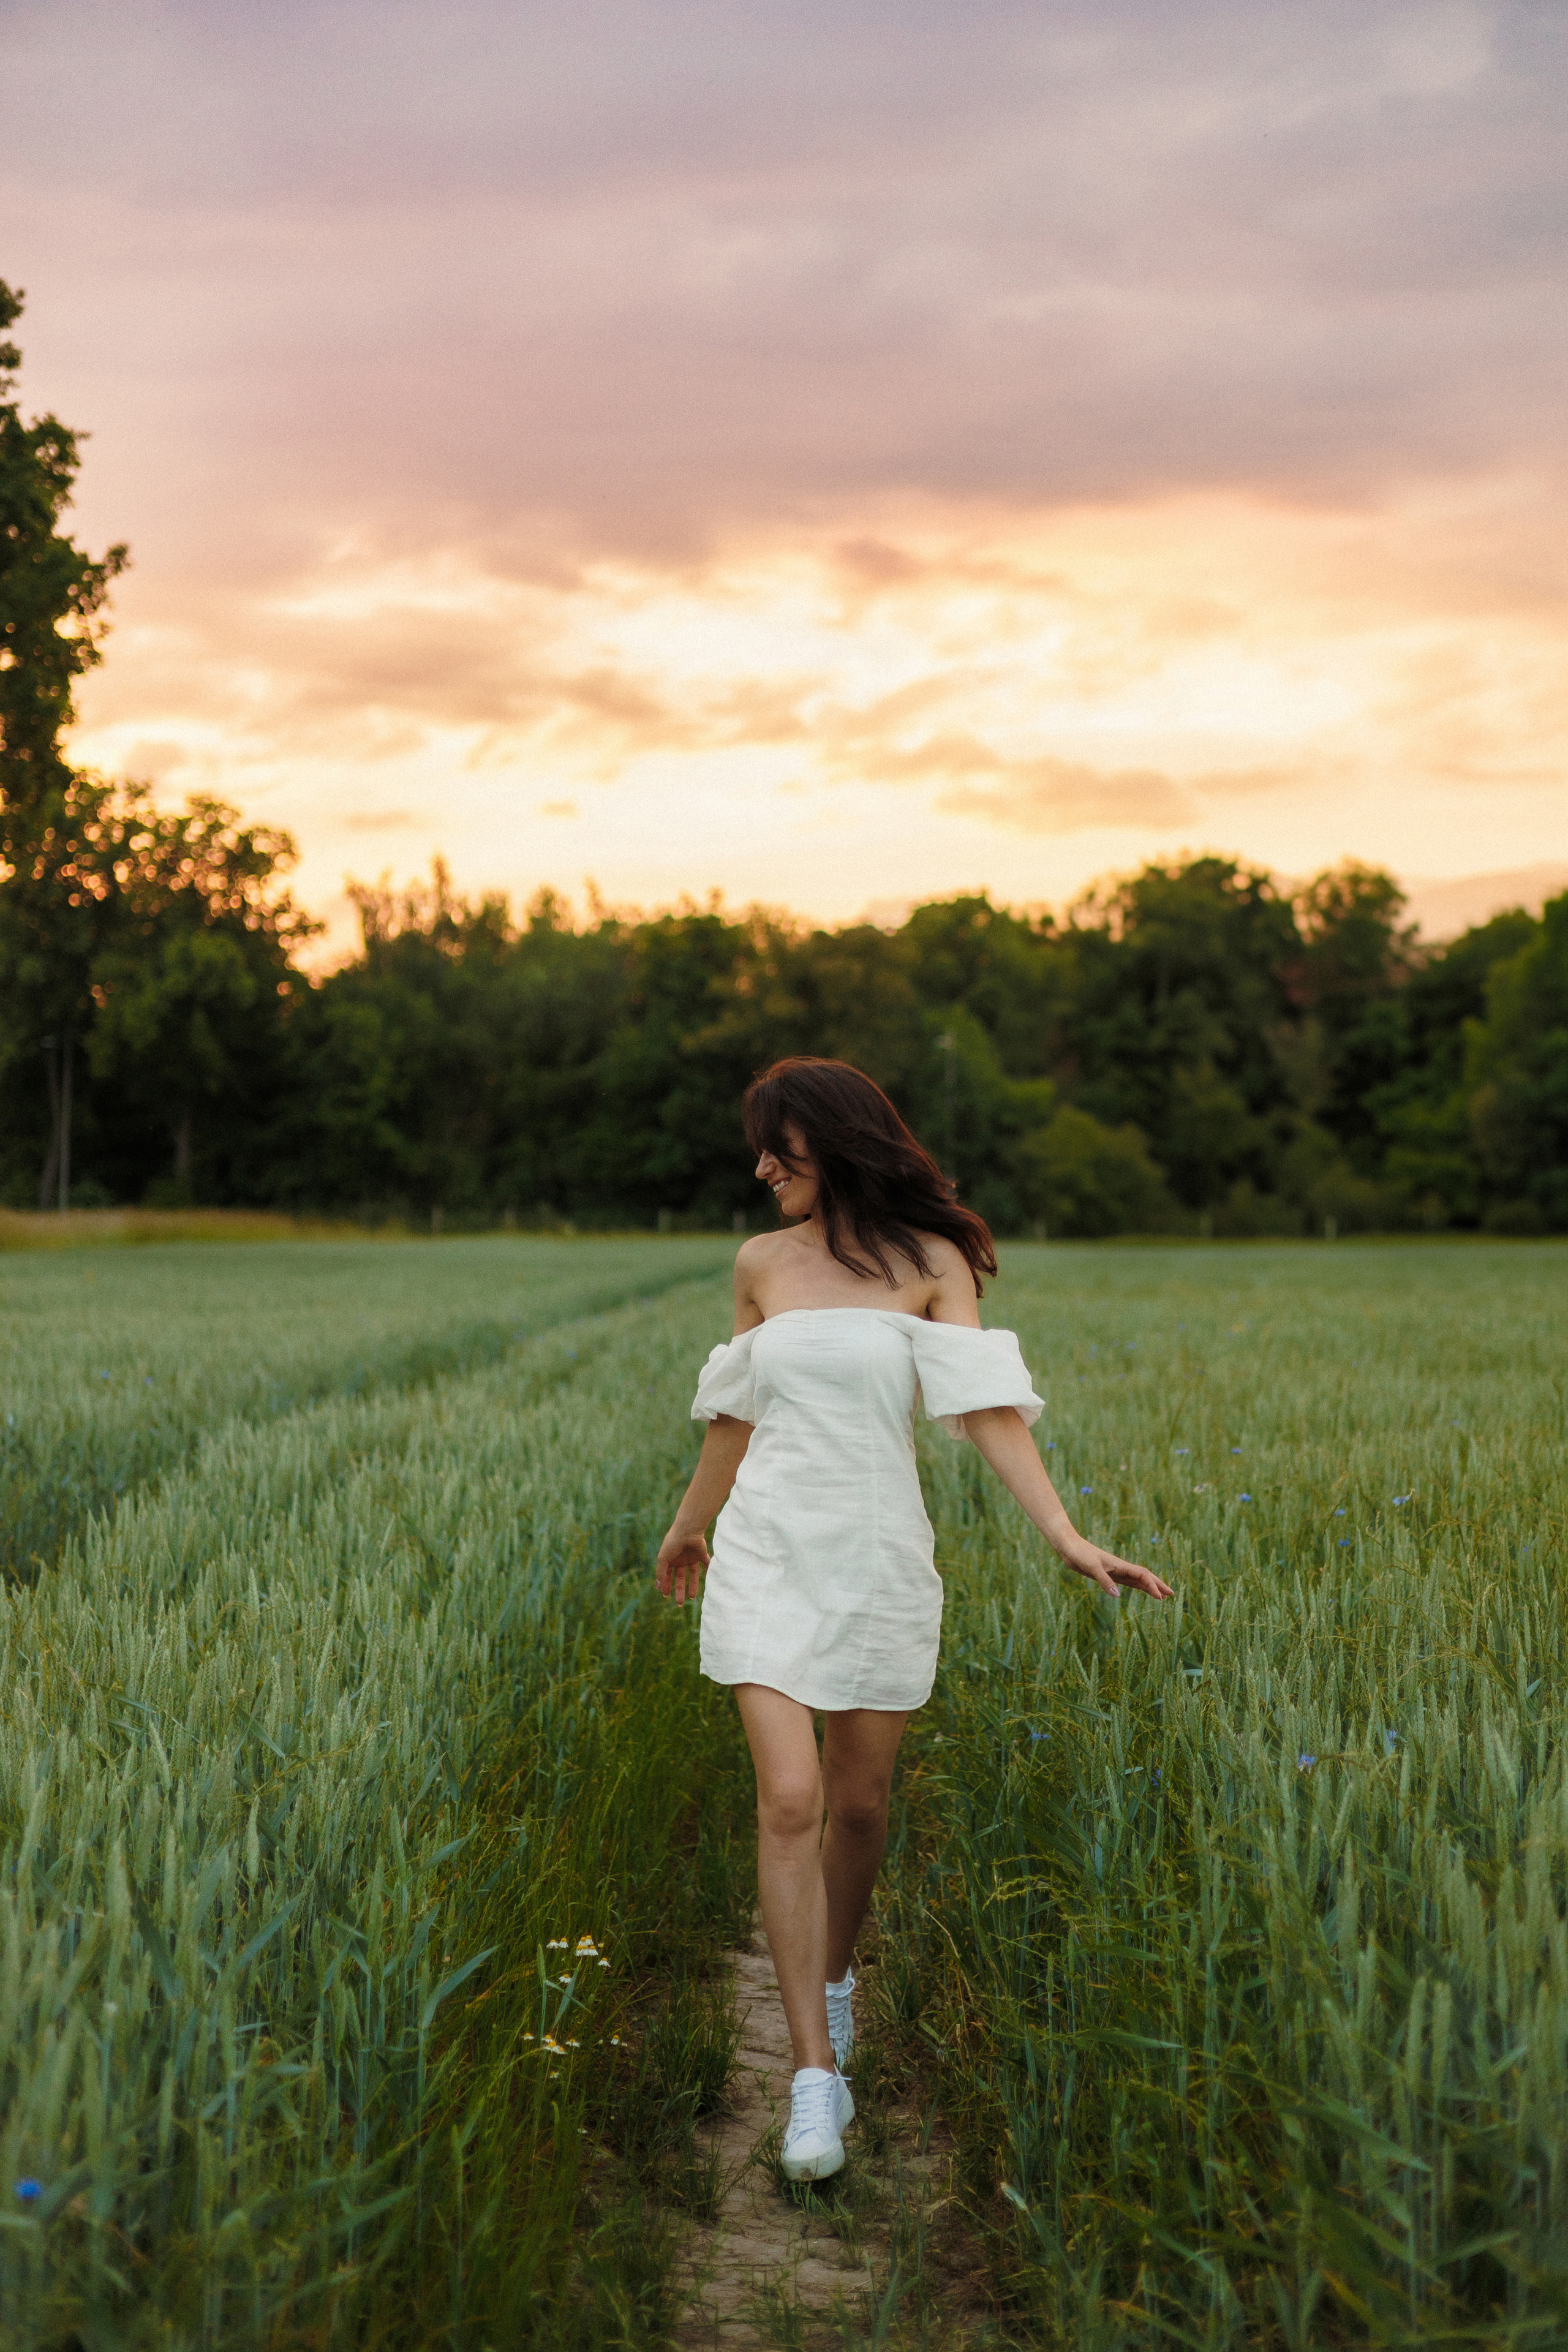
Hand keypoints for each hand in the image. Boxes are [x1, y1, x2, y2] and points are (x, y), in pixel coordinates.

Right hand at [656, 1526, 709, 1605]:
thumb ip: (660, 1571)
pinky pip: (707, 1563)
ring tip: (692, 1598)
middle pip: (680, 1578)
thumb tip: (658, 1584)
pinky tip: (710, 1579)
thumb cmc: (673, 1543)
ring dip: (693, 1585)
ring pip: (693, 1574)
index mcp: (670, 1559)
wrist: (688, 1530)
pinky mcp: (702, 1554)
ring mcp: (691, 1557)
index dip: (666, 1585)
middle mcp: (681, 1559)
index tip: (665, 1595)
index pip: (667, 1575)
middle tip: (679, 1603)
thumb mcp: (663, 1558)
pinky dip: (709, 1570)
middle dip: (679, 1590)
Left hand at [1054, 1531, 1173, 1600]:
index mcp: (1120, 1565)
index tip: (1161, 1597)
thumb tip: (1118, 1596)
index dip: (1153, 1585)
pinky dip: (1138, 1586)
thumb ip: (1104, 1581)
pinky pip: (1128, 1582)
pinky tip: (1141, 1590)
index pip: (1142, 1575)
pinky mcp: (1108, 1574)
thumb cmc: (1080, 1554)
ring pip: (1138, 1580)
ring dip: (1150, 1587)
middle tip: (1171, 1595)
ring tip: (1161, 1596)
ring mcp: (1115, 1571)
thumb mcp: (1091, 1568)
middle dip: (1158, 1585)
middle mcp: (1121, 1568)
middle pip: (1145, 1576)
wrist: (1069, 1547)